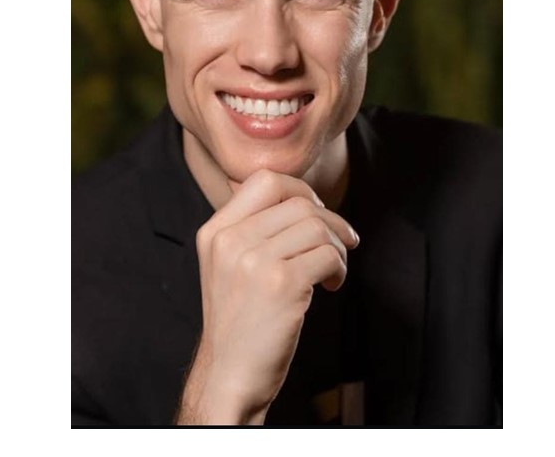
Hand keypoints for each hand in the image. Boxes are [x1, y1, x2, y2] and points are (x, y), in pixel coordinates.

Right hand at [175, 169, 359, 424]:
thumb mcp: (226, 265)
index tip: (315, 214)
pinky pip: (328, 255)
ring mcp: (254, 261)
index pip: (264, 180)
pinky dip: (339, 269)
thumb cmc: (239, 322)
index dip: (300, 191)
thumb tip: (293, 194)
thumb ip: (250, 229)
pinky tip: (330, 286)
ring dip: (338, 247)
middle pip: (299, 202)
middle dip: (331, 220)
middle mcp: (230, 241)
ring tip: (332, 271)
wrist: (229, 374)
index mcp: (215, 232)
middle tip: (340, 243)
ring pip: (318, 226)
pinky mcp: (281, 284)